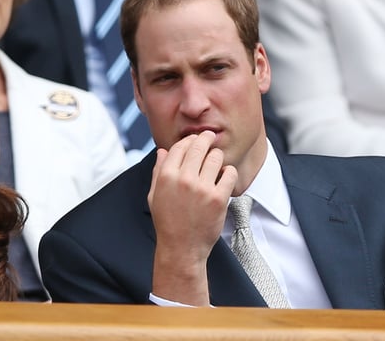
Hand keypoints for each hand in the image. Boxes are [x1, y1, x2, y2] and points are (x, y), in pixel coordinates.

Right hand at [149, 132, 236, 305]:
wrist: (181, 247)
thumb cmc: (167, 222)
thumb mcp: (154, 195)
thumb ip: (158, 171)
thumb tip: (162, 151)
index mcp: (166, 176)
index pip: (180, 147)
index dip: (189, 140)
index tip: (195, 139)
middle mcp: (184, 179)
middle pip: (198, 147)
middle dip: (206, 138)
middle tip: (210, 137)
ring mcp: (202, 189)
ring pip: (216, 157)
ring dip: (217, 156)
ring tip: (216, 162)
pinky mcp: (218, 199)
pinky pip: (230, 173)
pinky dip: (229, 171)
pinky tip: (224, 175)